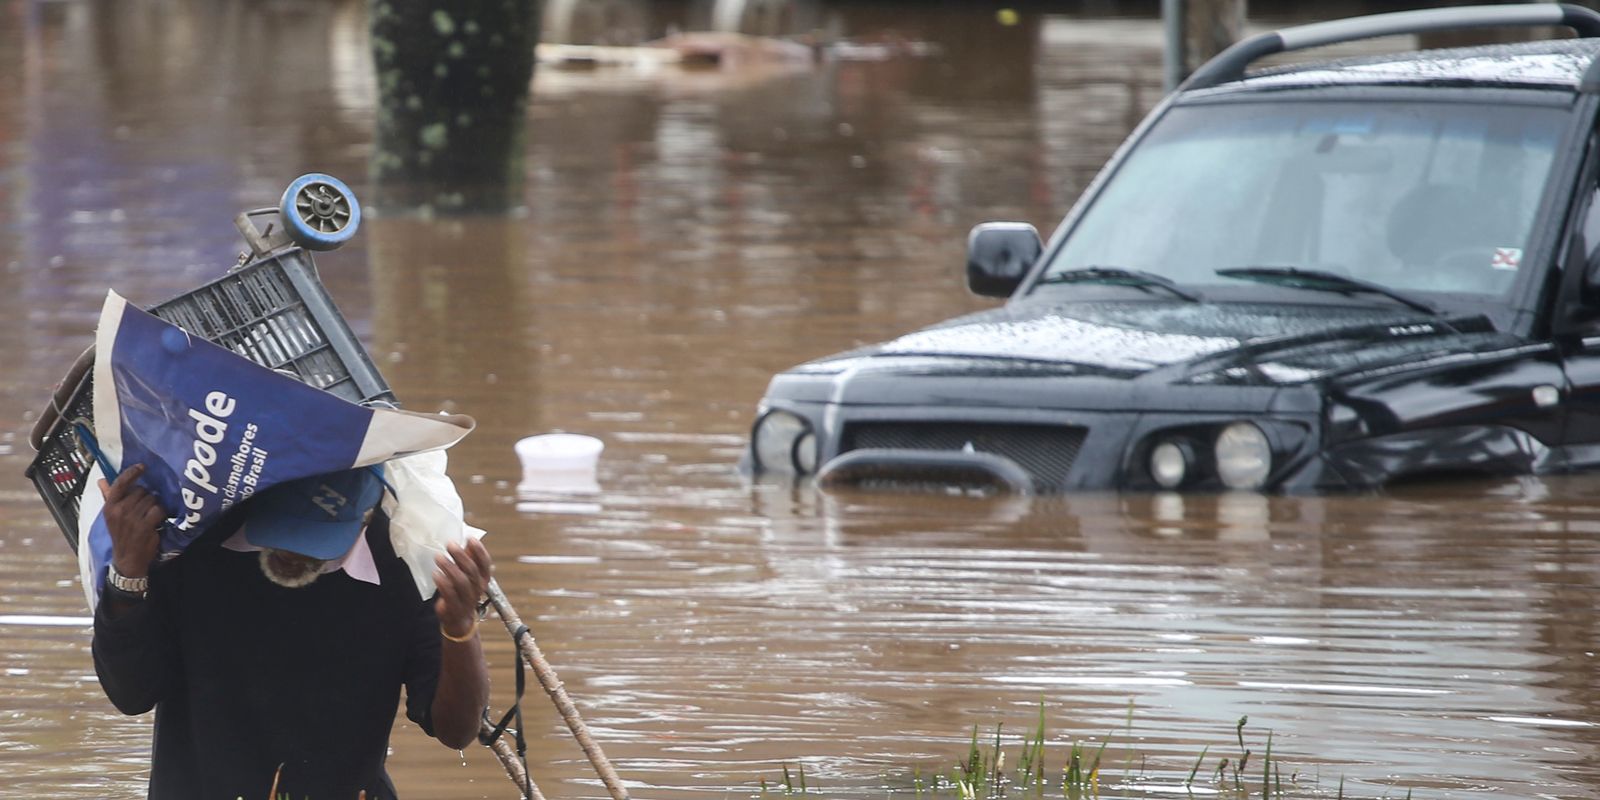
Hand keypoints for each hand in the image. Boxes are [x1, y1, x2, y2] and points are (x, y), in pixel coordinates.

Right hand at [98, 464, 165, 578]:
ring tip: (150, 516)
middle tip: (145, 508)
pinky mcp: (145, 525)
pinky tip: (157, 520)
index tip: (142, 466)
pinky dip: (161, 514)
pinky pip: (159, 509)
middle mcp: (119, 510)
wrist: (127, 559)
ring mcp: (132, 518)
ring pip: (152, 499)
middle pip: (142, 491)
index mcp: (109, 506)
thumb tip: (101, 480)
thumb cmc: (121, 534)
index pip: (120, 483)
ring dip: (155, 506)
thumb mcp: (111, 516)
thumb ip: (108, 496)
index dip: (132, 473)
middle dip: (147, 497)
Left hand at [434, 537, 492, 639]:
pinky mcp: (454, 607)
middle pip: (471, 570)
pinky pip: (449, 593)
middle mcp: (478, 589)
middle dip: (460, 556)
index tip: (470, 538)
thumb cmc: (462, 592)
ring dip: (449, 567)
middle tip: (450, 544)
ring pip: (461, 581)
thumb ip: (469, 559)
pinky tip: (435, 573)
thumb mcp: (468, 575)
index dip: (479, 550)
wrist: (459, 620)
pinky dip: (442, 582)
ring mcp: (467, 599)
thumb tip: (468, 540)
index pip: (485, 563)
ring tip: (439, 557)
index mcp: (483, 579)